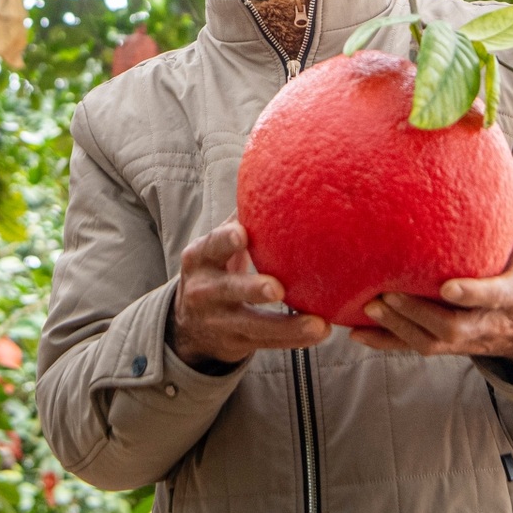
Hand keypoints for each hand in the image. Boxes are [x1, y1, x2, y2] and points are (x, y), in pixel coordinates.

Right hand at [168, 219, 329, 369]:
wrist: (190, 324)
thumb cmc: (216, 268)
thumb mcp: (216, 245)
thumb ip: (240, 216)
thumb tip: (271, 169)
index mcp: (200, 257)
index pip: (211, 246)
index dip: (224, 241)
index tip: (242, 234)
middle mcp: (205, 291)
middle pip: (228, 290)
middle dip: (251, 289)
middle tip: (277, 288)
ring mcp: (220, 321)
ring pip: (255, 325)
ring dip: (288, 326)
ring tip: (318, 325)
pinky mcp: (237, 343)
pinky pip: (269, 343)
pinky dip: (295, 338)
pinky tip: (322, 331)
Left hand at [349, 165, 512, 365]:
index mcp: (510, 296)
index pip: (492, 297)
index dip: (471, 295)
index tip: (447, 288)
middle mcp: (485, 322)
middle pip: (451, 327)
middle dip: (418, 314)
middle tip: (388, 294)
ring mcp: (464, 339)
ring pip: (429, 342)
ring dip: (397, 327)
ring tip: (369, 305)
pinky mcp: (446, 345)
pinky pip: (413, 347)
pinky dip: (385, 342)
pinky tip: (355, 332)